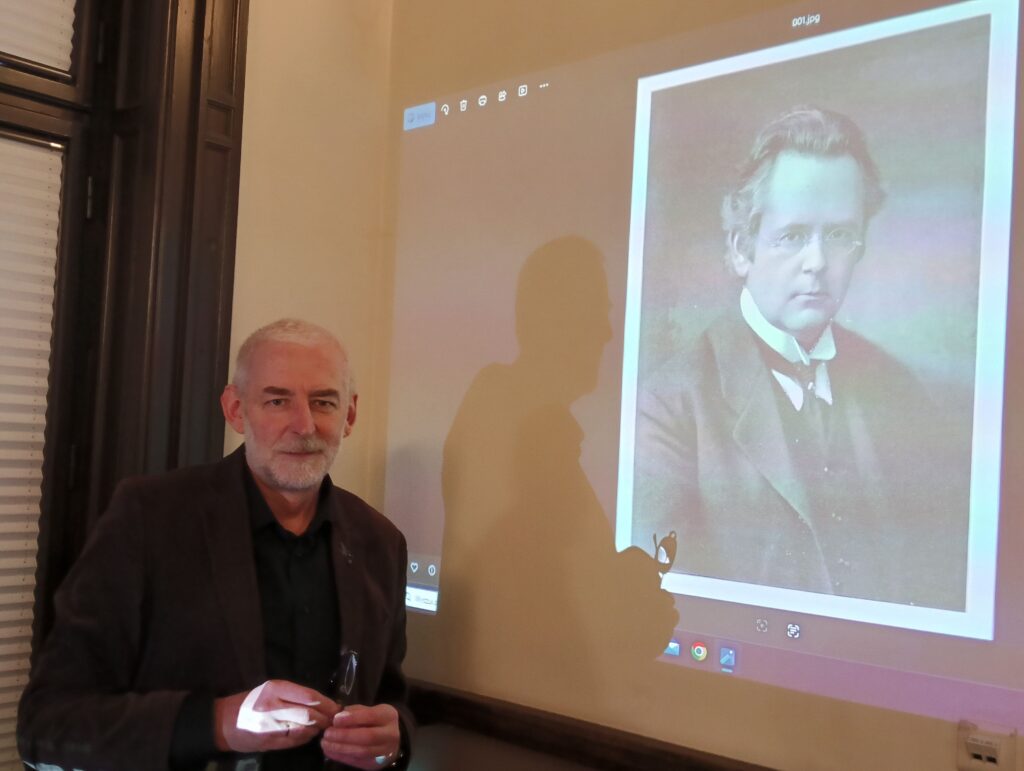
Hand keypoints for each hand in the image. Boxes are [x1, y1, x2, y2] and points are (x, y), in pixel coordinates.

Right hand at [214, 680, 340, 752]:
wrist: (223, 722)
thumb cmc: (250, 702)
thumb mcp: (270, 690)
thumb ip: (294, 694)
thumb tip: (322, 701)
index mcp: (274, 689)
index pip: (309, 696)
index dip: (327, 703)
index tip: (337, 707)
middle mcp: (272, 706)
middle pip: (309, 714)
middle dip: (325, 718)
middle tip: (333, 719)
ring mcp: (270, 726)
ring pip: (304, 729)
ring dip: (317, 729)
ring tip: (322, 726)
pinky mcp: (268, 741)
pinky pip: (295, 741)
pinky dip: (306, 738)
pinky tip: (309, 735)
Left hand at [321, 703, 400, 768]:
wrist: (393, 739)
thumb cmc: (377, 721)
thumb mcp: (371, 709)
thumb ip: (356, 712)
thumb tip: (338, 717)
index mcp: (388, 716)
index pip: (371, 716)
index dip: (352, 718)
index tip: (335, 720)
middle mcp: (390, 735)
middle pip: (367, 737)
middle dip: (344, 736)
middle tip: (327, 733)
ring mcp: (384, 752)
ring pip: (362, 752)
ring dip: (340, 748)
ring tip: (325, 743)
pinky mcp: (375, 764)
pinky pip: (357, 761)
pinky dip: (341, 756)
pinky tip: (329, 751)